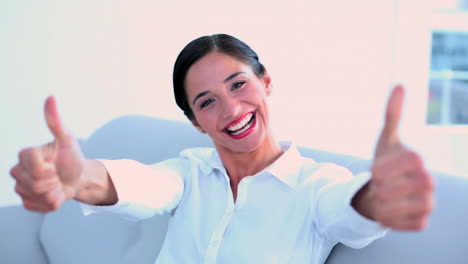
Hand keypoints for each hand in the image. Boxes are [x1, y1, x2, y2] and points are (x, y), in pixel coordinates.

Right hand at [10, 96, 85, 211]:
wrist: (78, 177)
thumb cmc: (72, 157)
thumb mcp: (67, 140)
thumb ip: (55, 122)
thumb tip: (50, 98)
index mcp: (26, 155)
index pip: (36, 170)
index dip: (50, 171)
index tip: (55, 164)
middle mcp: (18, 171)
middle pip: (35, 185)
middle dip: (53, 183)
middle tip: (58, 175)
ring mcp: (21, 187)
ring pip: (36, 198)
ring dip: (53, 194)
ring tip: (57, 185)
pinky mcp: (26, 201)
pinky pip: (37, 208)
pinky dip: (51, 204)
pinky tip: (54, 194)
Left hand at [354, 85, 433, 229]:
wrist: (380, 190)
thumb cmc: (384, 163)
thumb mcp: (384, 139)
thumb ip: (392, 114)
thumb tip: (400, 85)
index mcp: (419, 160)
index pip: (413, 159)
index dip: (388, 165)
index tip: (375, 169)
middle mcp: (428, 182)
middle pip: (416, 184)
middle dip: (387, 185)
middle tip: (378, 184)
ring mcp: (427, 204)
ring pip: (411, 207)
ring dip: (386, 203)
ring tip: (380, 196)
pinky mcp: (420, 222)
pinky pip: (405, 225)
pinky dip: (388, 219)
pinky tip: (384, 210)